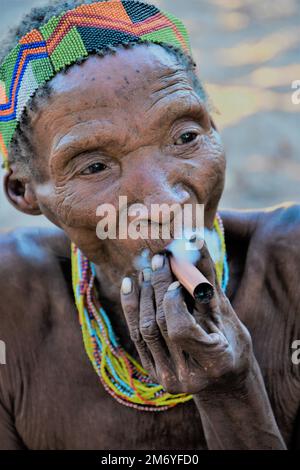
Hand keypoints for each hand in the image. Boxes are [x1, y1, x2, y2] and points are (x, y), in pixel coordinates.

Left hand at [120, 243, 252, 394]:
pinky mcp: (152, 371)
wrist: (223, 379)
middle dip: (157, 288)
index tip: (177, 280)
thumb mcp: (226, 312)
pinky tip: (131, 284)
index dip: (173, 301)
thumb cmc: (232, 341)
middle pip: (160, 325)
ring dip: (142, 294)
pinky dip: (131, 307)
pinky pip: (136, 336)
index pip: (180, 329)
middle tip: (158, 259)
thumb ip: (207, 281)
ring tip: (146, 269)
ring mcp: (166, 377)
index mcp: (215, 362)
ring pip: (144, 330)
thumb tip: (193, 240)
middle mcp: (187, 376)